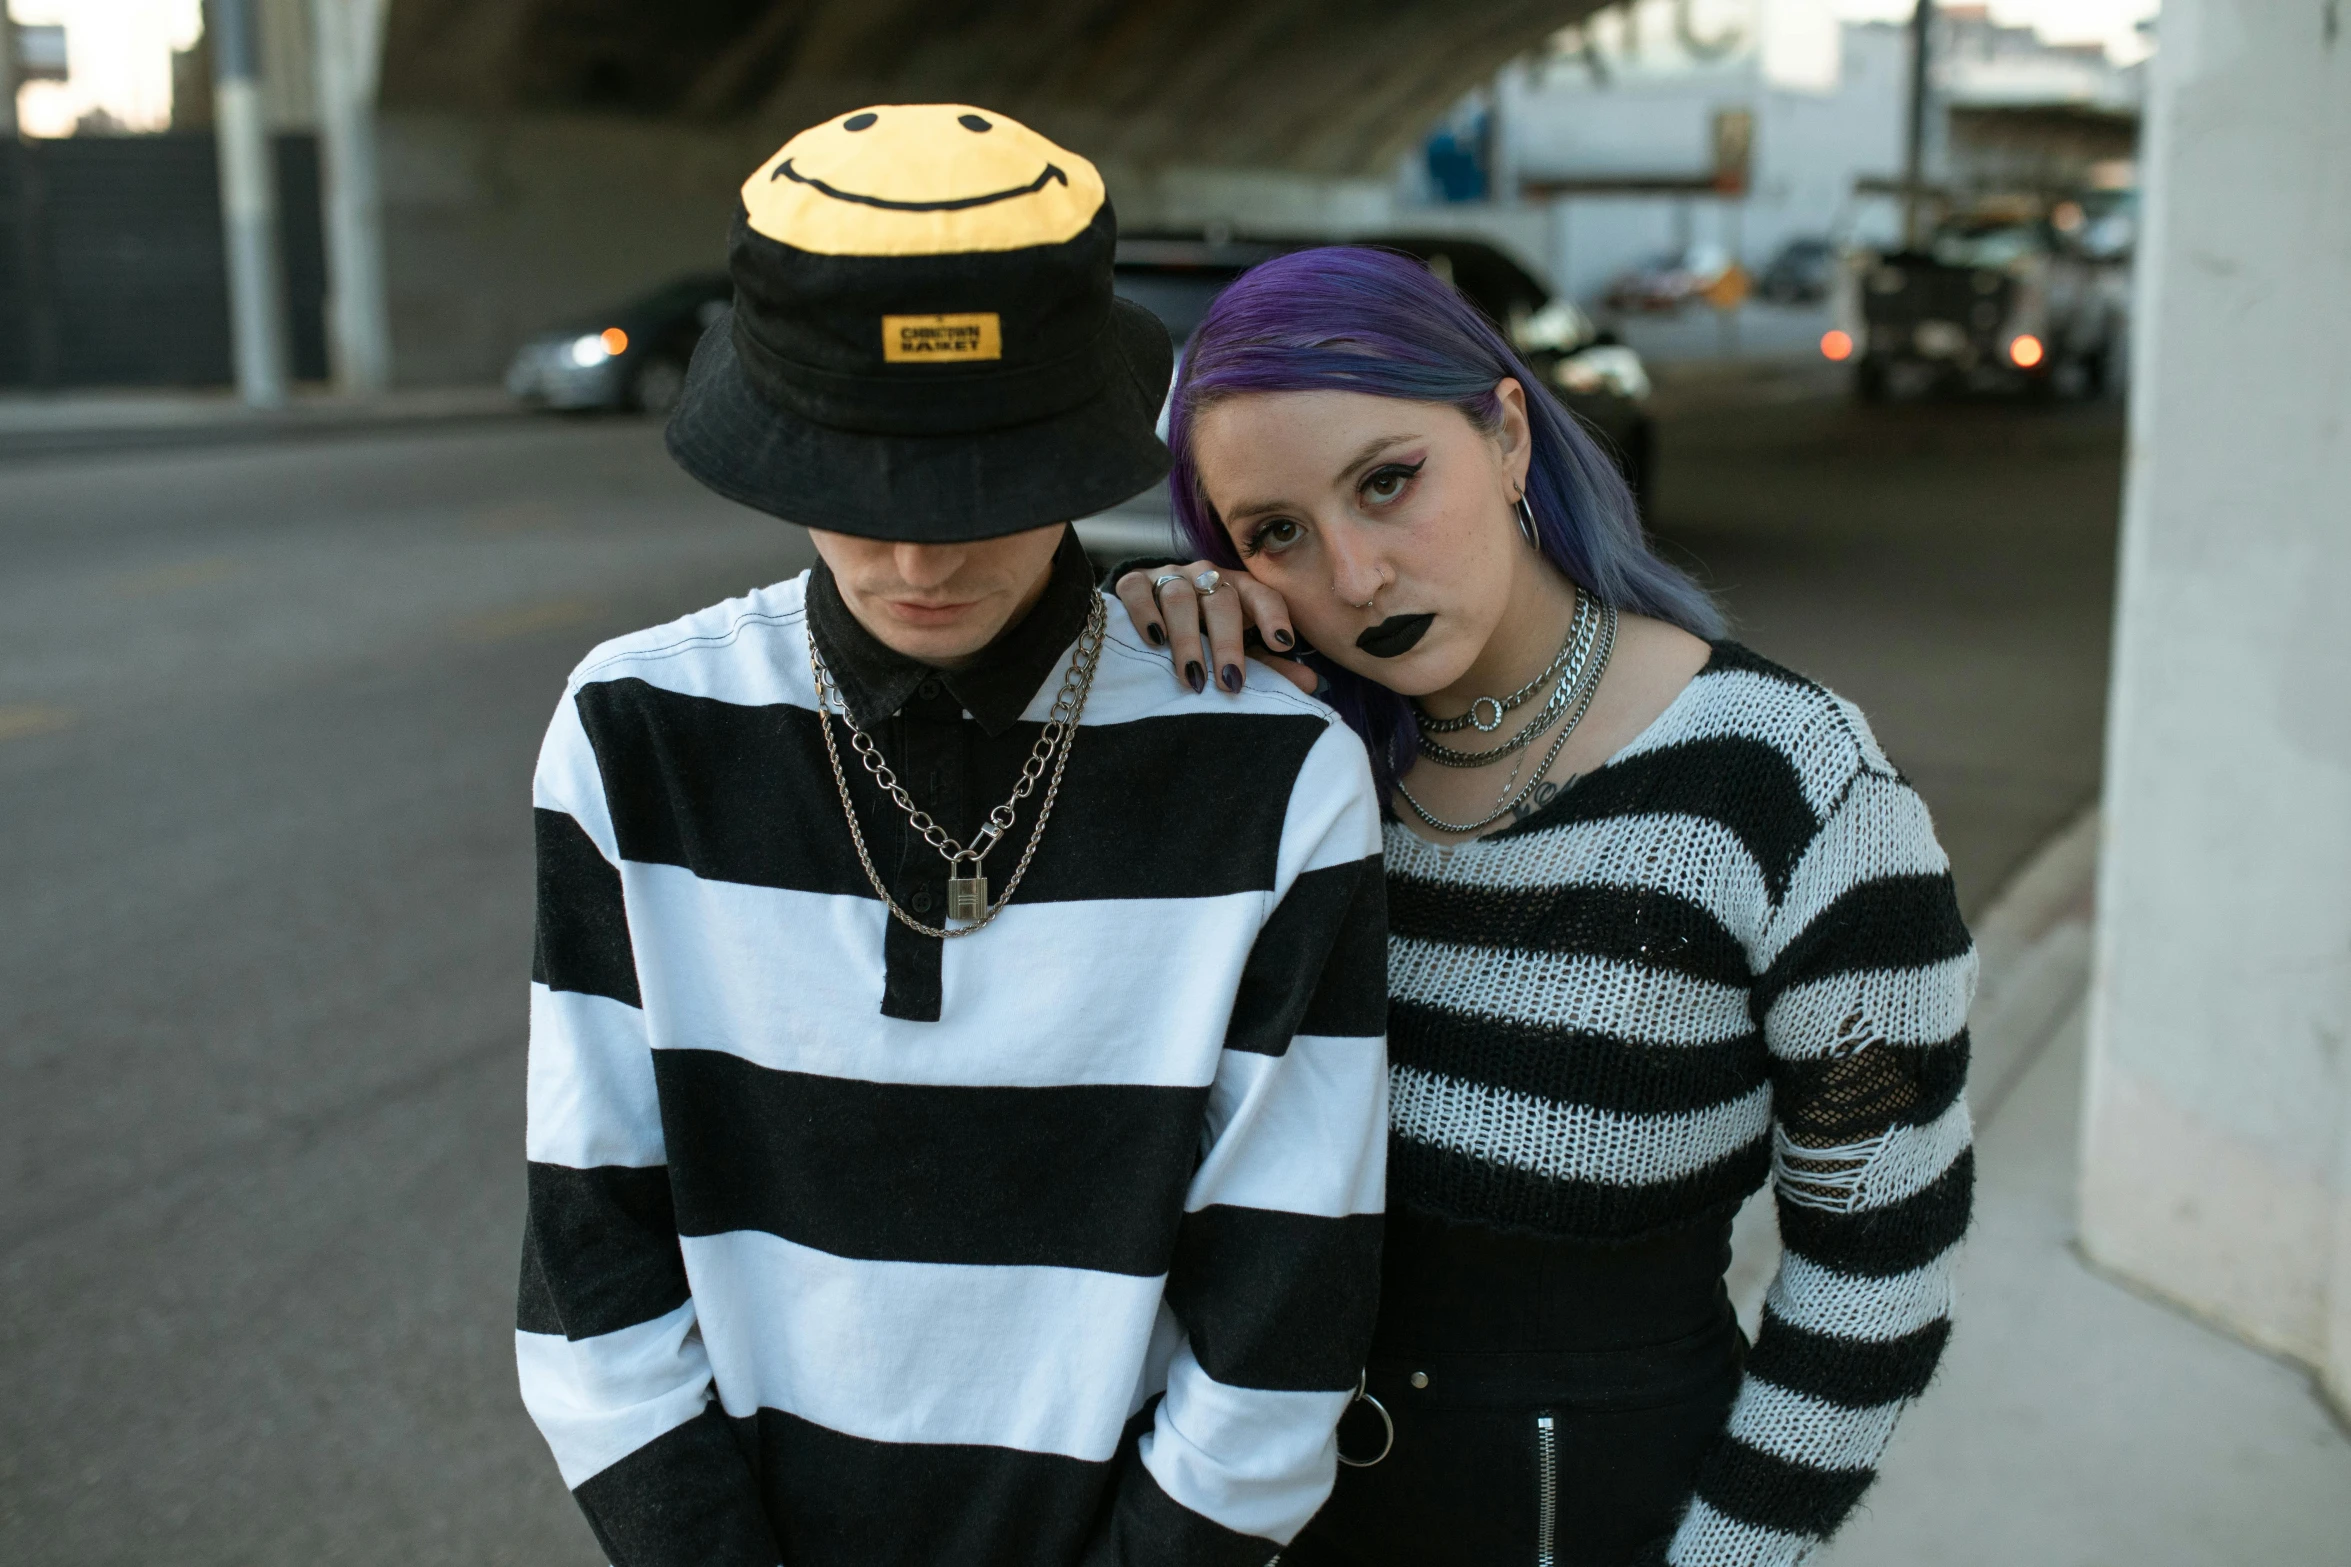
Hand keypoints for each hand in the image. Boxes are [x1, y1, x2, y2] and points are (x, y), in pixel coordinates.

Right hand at [1113, 561, 1317, 696]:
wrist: (1148, 617)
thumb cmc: (1202, 637)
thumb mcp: (1238, 652)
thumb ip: (1271, 667)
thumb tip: (1311, 683)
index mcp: (1238, 590)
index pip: (1261, 594)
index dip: (1273, 616)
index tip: (1283, 644)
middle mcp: (1205, 576)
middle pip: (1221, 600)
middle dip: (1228, 643)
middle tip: (1230, 683)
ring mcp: (1169, 577)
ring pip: (1180, 596)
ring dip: (1187, 639)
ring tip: (1192, 677)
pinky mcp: (1134, 582)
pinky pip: (1138, 590)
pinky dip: (1145, 613)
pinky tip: (1154, 640)